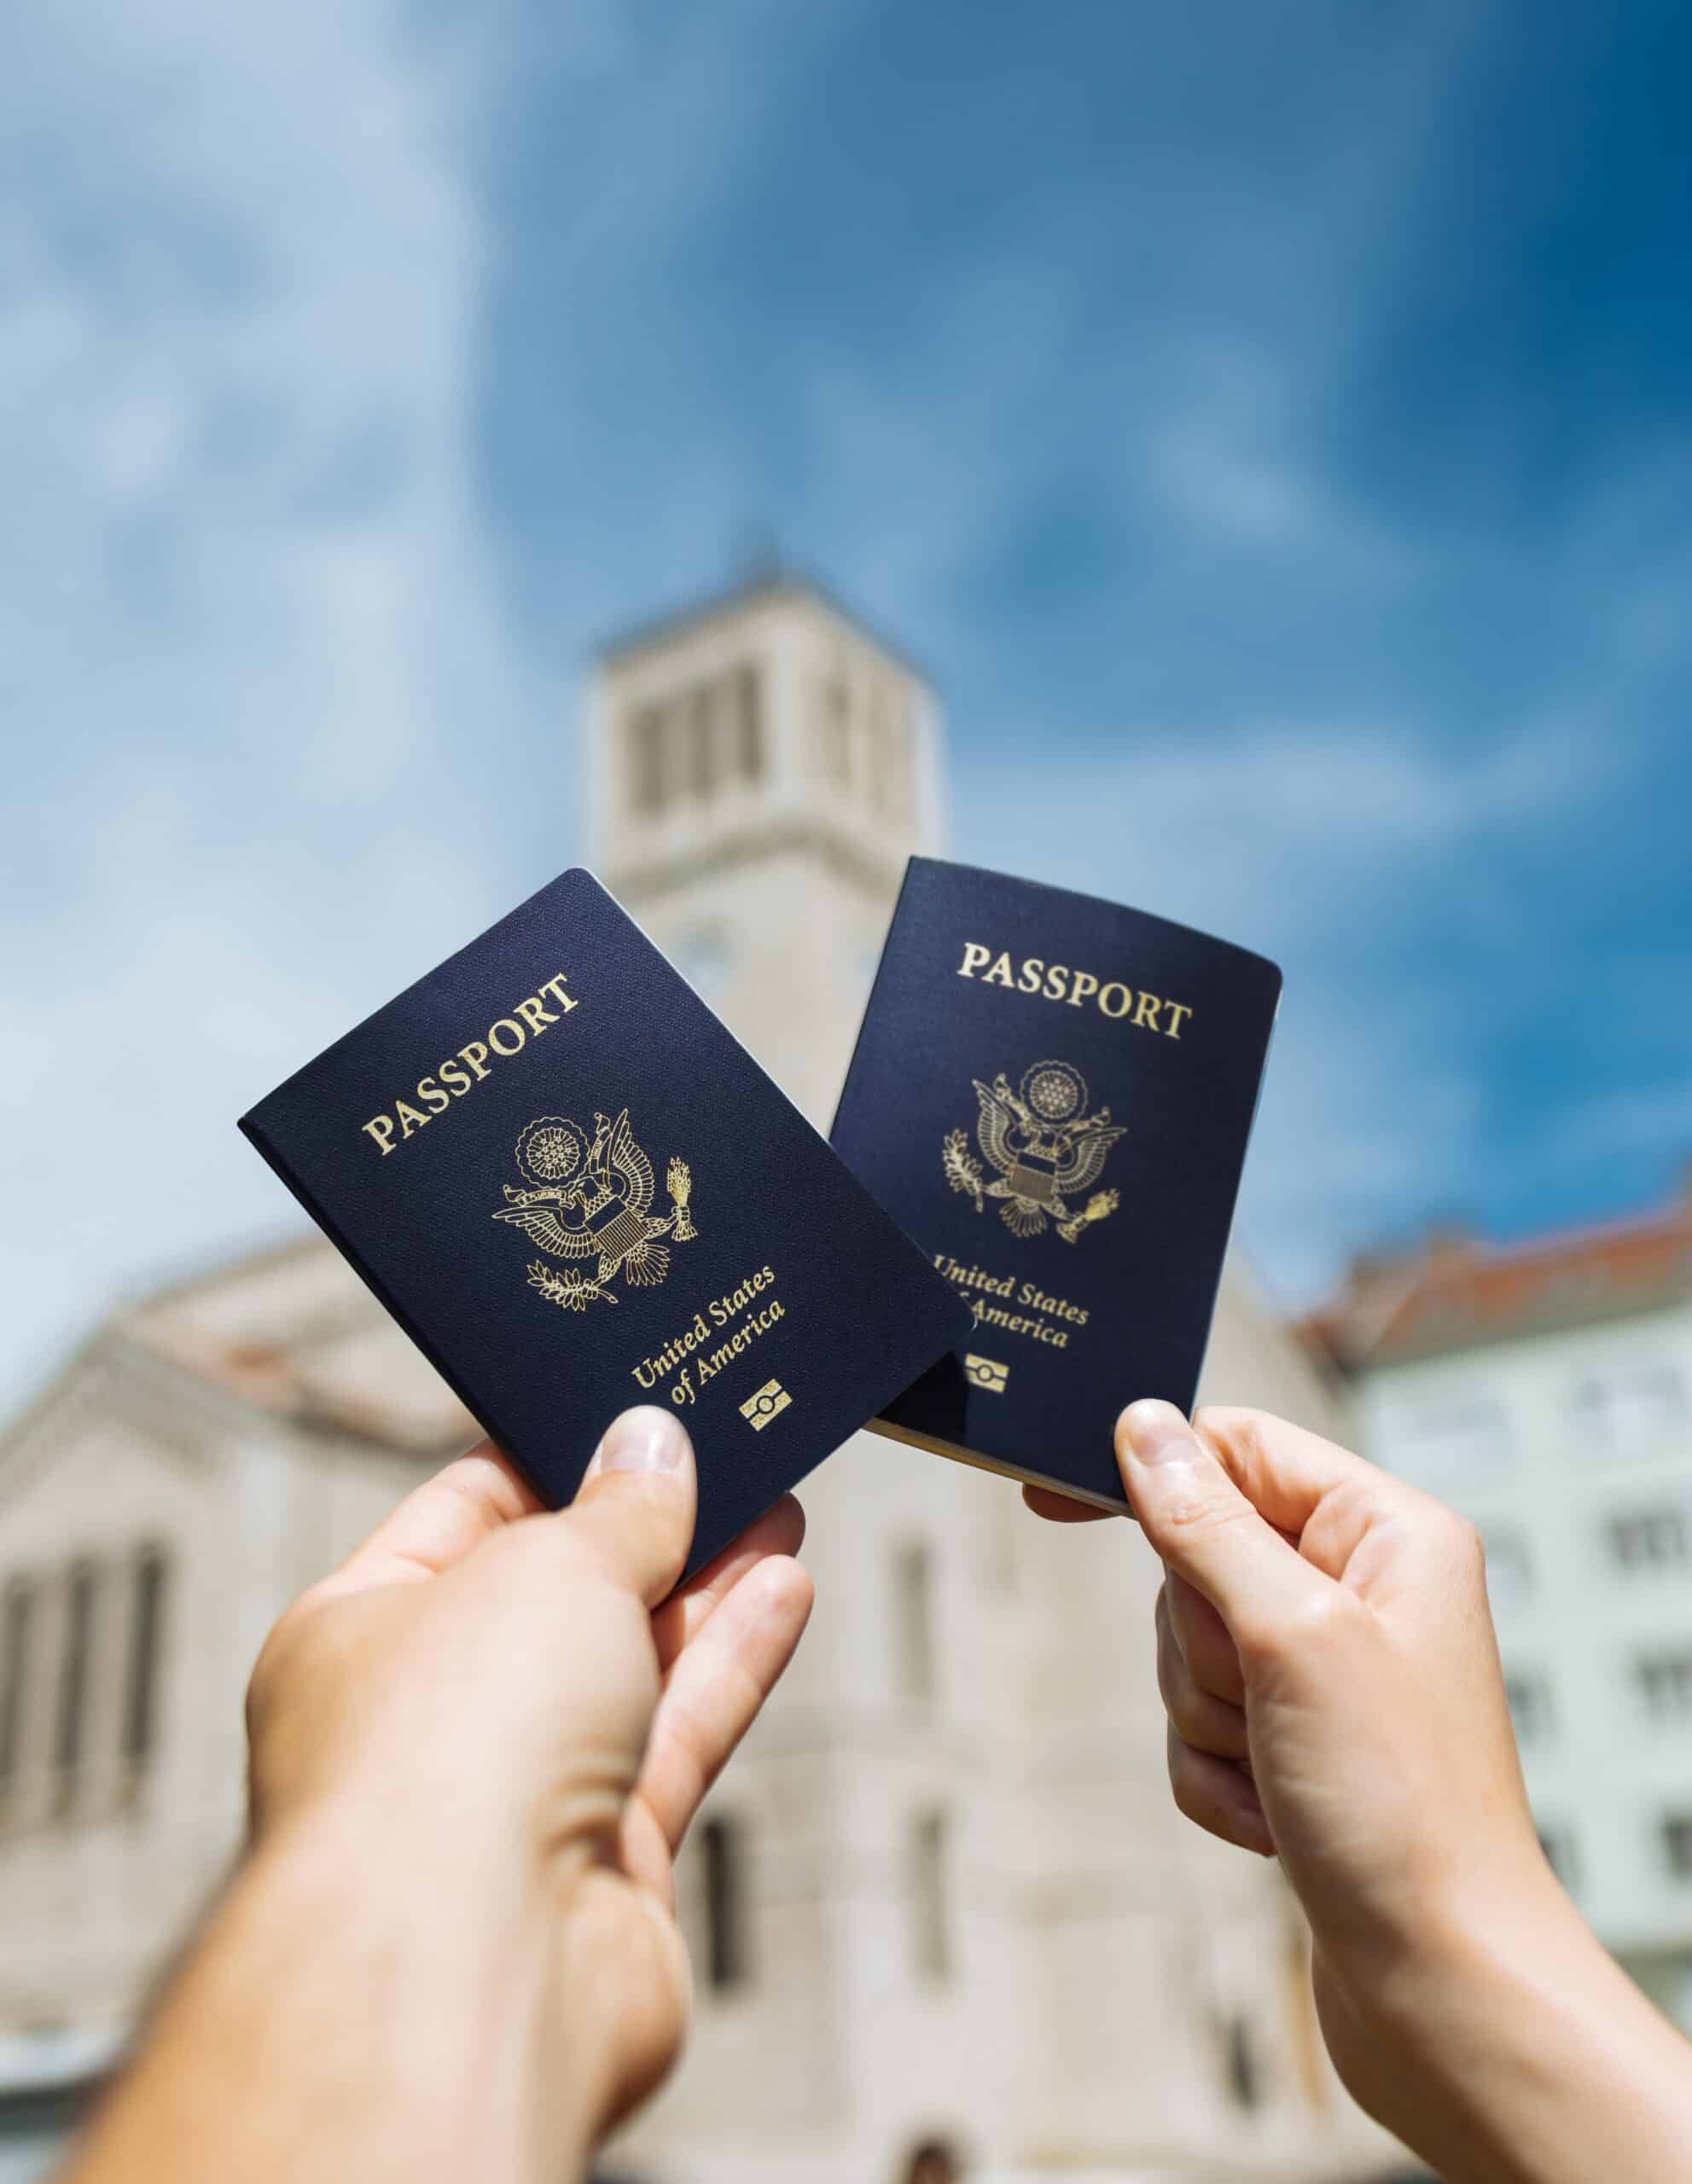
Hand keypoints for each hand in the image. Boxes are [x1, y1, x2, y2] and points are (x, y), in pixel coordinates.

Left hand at [67, 1406, 811, 2183]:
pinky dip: (729, 1663)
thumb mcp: (547, 1566)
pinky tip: (783, 1589)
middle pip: (554, 1594)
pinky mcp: (602, 1865)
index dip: (551, 1458)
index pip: (460, 1515)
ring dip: (705, 1587)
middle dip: (645, 1524)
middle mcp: (426, 1718)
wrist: (474, 1971)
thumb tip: (653, 1447)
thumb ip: (618, 1509)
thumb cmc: (447, 1758)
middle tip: (726, 1450)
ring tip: (777, 1501)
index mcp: (355, 1630)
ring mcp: (514, 1797)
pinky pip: (674, 1737)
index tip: (630, 1414)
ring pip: (626, 1665)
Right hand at [1030, 1402, 1691, 2181]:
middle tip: (1262, 1698)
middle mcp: (1365, 1593)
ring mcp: (1330, 1676)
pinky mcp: (1298, 1751)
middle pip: (1200, 1557)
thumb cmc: (1400, 1805)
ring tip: (1280, 1773)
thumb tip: (1143, 1424)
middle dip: (1202, 1643)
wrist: (1441, 1985)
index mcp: (1388, 1534)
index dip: (1153, 1467)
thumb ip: (1206, 1522)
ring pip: (1190, 1652)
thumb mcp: (1290, 1635)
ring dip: (1208, 1721)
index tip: (1049, 1496)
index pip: (1240, 1448)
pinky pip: (1197, 1731)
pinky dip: (1215, 1779)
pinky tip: (1275, 1823)